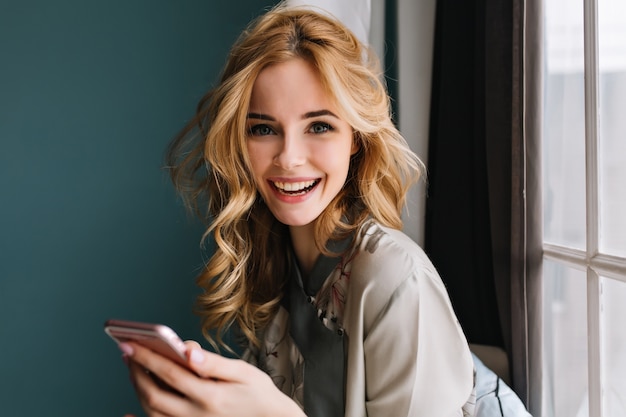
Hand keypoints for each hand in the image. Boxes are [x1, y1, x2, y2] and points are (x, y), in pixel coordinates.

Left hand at [120, 341, 304, 416]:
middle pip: (154, 394)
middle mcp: (196, 416)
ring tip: (133, 367)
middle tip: (126, 351)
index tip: (129, 343)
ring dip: (138, 388)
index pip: (169, 373)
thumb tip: (188, 349)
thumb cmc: (259, 394)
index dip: (146, 357)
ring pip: (152, 411)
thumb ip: (213, 362)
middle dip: (136, 371)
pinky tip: (128, 412)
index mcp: (210, 396)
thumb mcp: (243, 372)